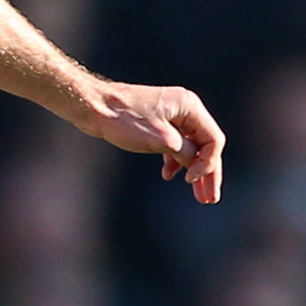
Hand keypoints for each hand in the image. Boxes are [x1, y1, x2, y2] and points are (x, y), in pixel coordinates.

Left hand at [78, 82, 224, 203]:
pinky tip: (168, 175)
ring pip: (189, 146)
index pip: (213, 140)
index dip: (208, 164)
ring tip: (196, 194)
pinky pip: (174, 143)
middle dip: (206, 172)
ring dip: (192, 169)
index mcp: (190, 107)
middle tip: (209, 199)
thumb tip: (199, 164)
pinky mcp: (156, 121)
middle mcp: (184, 107)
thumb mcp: (160, 140)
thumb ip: (185, 152)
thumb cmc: (124, 120)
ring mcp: (170, 114)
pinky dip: (174, 159)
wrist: (91, 106)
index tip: (191, 181)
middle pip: (205, 145)